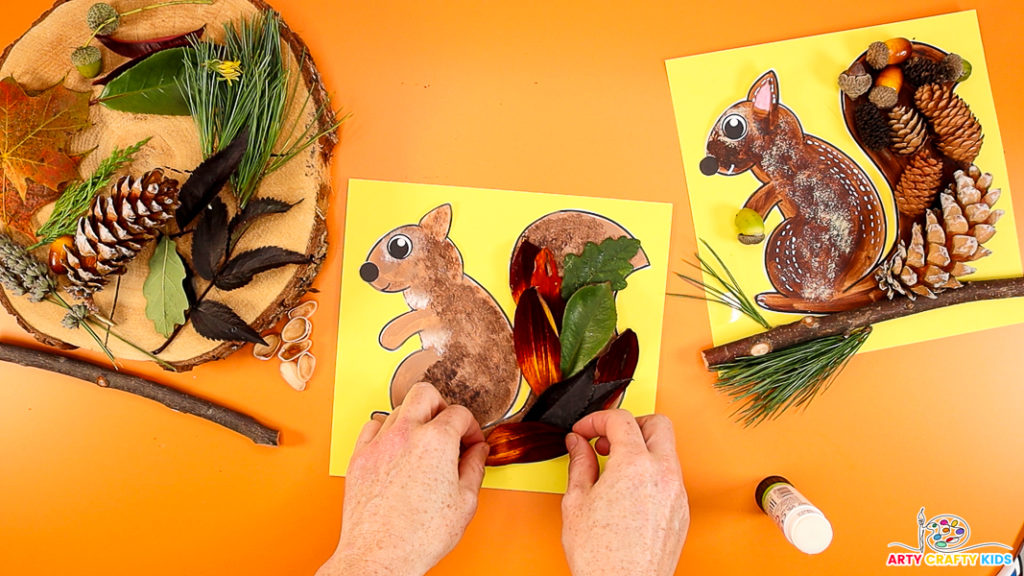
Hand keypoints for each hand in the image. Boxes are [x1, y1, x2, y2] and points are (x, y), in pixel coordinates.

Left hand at [316, 383, 489, 575]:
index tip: (471, 443)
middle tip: (448, 428)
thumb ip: (475, 468)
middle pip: (425, 394)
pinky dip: (387, 432)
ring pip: (398, 408)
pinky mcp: (359, 457)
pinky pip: (372, 427)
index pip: (459, 413)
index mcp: (436, 441)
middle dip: (442, 406)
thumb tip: (478, 452)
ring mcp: (378, 444)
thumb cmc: (419, 535)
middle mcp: (405, 434)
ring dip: (414, 420)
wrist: (380, 555)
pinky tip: (396, 448)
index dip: (471, 427)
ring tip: (423, 443)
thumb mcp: (464, 502)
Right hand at [561, 410, 687, 575]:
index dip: (597, 420)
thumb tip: (578, 444)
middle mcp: (663, 474)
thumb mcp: (577, 502)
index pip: (622, 420)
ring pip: (666, 450)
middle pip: (657, 424)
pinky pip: (669, 476)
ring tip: (613, 467)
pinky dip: (650, 471)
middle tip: (606, 439)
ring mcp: (676, 493)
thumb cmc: (601, 556)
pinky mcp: (681, 511)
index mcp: (635, 466)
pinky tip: (628, 489)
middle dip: (630, 424)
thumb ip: (579, 464)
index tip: (584, 431)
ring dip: (642, 448)